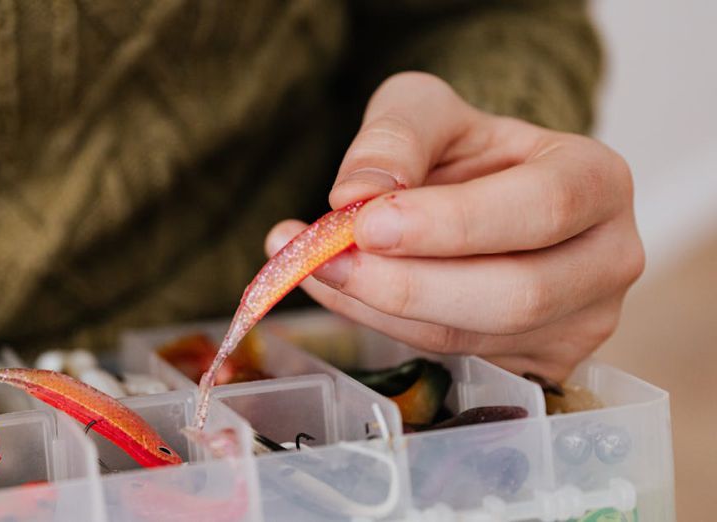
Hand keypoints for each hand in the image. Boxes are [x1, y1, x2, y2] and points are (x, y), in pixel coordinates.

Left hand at [266, 72, 643, 380]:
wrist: (478, 192)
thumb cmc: (463, 148)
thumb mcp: (424, 110)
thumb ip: (394, 137)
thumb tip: (356, 195)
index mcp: (598, 180)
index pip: (542, 208)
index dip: (453, 224)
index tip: (369, 223)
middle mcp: (608, 259)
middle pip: (516, 294)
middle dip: (407, 284)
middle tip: (323, 258)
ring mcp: (579, 323)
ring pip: (471, 337)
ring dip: (377, 307)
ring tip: (311, 263)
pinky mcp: (537, 364)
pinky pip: (448, 357)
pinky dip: (379, 325)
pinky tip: (339, 288)